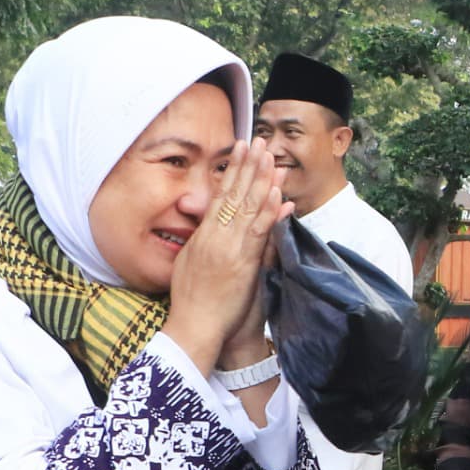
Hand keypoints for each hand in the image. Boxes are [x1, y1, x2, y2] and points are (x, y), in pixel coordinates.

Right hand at [165, 143, 290, 373]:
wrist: (195, 328)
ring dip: (261, 182)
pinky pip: (259, 235)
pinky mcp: (243, 265)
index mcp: (202, 237)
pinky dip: (268, 214)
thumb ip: (202, 240)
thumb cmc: (195, 303)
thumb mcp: (191, 264)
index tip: (241, 149)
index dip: (232, 171)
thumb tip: (207, 220)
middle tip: (258, 141)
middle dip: (248, 166)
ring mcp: (229, 250)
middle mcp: (215, 238)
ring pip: (247, 209)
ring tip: (271, 158)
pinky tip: (278, 196)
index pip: (219, 195)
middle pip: (234, 195)